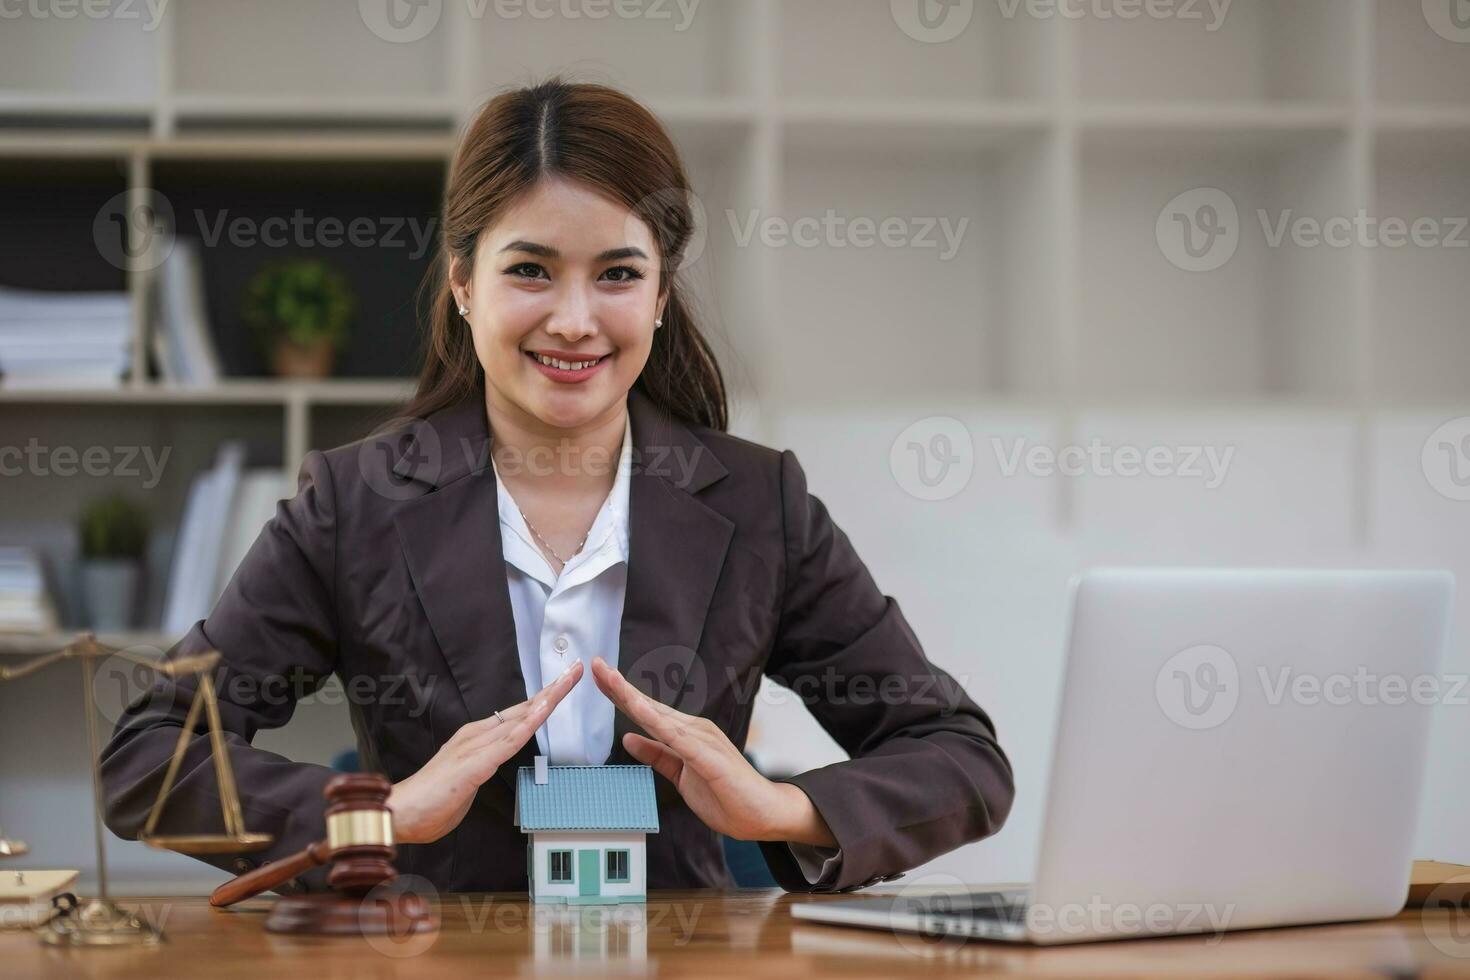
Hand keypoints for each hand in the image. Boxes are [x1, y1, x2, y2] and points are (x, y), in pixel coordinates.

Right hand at [387, 659, 582, 843]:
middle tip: (578, 669)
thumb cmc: (430, 803)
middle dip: (553, 689)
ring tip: (570, 679)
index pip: (517, 715)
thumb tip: (490, 767)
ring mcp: (477, 747)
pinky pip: (509, 741)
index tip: (564, 684)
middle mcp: (477, 735)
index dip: (543, 699)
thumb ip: (481, 769)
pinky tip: (544, 710)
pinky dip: (529, 724)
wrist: (400, 814)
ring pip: (521, 718)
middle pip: (524, 709)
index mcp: (476, 739)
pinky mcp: (476, 764)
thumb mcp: (466, 781)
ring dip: (548, 698)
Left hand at [590, 656, 835, 846]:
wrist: (765, 814)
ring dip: (631, 696)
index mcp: (686, 735)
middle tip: (596, 664)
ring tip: (609, 678)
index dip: (621, 695)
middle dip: (619, 686)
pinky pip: (675, 737)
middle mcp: (693, 730)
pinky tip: (637, 708)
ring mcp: (701, 740)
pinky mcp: (707, 755)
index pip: (647, 712)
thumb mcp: (681, 776)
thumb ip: (657, 756)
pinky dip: (654, 720)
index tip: (599, 677)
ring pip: (658, 715)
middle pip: (648, 706)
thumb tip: (628, 739)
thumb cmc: (728, 796)